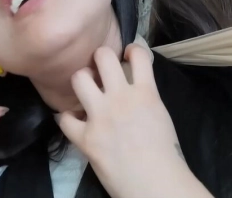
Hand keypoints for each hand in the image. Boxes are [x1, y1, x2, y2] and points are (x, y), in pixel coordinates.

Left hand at [57, 44, 209, 197]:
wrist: (154, 183)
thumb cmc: (166, 154)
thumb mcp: (161, 115)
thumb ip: (145, 98)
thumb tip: (134, 90)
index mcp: (145, 93)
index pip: (138, 53)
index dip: (132, 49)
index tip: (128, 54)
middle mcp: (120, 97)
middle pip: (103, 56)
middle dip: (100, 57)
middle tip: (101, 68)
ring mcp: (100, 116)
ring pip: (79, 78)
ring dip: (82, 80)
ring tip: (85, 89)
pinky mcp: (85, 136)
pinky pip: (65, 119)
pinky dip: (68, 118)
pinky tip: (74, 121)